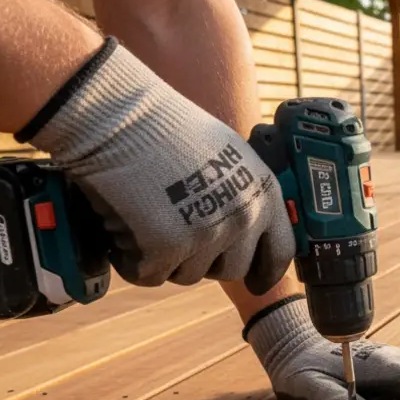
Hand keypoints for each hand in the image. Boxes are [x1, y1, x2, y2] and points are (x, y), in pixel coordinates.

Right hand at [17, 38, 294, 294]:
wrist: (118, 116)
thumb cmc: (165, 128)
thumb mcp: (227, 155)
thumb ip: (243, 194)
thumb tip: (247, 231)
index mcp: (263, 193)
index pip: (281, 251)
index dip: (266, 271)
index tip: (257, 283)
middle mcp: (243, 217)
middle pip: (231, 270)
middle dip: (204, 259)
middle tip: (175, 230)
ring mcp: (206, 236)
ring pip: (188, 275)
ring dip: (166, 257)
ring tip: (146, 216)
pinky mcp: (166, 249)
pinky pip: (149, 274)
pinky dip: (131, 258)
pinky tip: (125, 225)